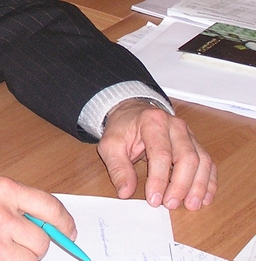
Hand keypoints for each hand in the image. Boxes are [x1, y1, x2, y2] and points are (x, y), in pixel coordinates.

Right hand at [0, 176, 75, 260]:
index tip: (68, 230)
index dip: (64, 222)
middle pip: (41, 239)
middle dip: (34, 243)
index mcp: (3, 189)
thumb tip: (42, 220)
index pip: (50, 207)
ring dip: (21, 257)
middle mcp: (3, 214)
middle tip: (19, 241)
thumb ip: (12, 201)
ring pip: (30, 258)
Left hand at [97, 99, 216, 210]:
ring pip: (202, 160)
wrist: (132, 112)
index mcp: (152, 121)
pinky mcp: (195, 144)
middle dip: (181, 185)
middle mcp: (175, 126)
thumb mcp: (110, 145)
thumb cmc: (123, 129)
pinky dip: (208, 182)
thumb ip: (118, 168)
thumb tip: (126, 192)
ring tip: (191, 205)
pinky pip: (208, 163)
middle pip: (187, 157)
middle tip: (170, 204)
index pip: (161, 153)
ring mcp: (188, 134)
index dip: (159, 179)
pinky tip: (204, 198)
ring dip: (199, 186)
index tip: (154, 199)